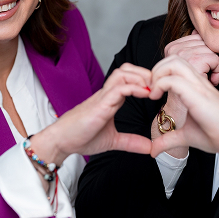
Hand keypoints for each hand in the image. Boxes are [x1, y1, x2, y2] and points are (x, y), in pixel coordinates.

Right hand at [29, 63, 152, 164]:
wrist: (61, 141)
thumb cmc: (81, 137)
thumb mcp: (113, 141)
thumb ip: (131, 142)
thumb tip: (149, 148)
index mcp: (110, 99)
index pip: (129, 79)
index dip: (145, 80)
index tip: (158, 92)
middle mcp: (107, 94)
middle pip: (126, 69)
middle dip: (145, 73)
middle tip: (158, 87)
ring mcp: (103, 97)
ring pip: (122, 73)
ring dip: (141, 77)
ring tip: (152, 89)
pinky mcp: (99, 105)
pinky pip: (118, 88)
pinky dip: (134, 88)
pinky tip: (145, 94)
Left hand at [149, 56, 218, 160]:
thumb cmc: (215, 135)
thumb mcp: (184, 135)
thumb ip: (168, 139)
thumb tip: (153, 150)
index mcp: (196, 85)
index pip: (175, 64)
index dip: (159, 73)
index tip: (152, 92)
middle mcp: (198, 81)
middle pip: (173, 58)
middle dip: (156, 69)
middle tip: (150, 89)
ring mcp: (199, 86)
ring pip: (174, 63)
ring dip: (158, 74)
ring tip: (153, 92)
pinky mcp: (198, 95)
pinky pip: (175, 80)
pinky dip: (160, 84)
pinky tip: (157, 98)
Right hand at [163, 30, 218, 84]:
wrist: (181, 109)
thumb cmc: (186, 87)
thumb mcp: (186, 64)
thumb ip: (190, 45)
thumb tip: (196, 29)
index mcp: (171, 47)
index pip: (198, 38)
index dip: (203, 54)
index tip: (197, 69)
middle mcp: (175, 48)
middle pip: (205, 43)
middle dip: (209, 60)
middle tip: (202, 75)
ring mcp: (183, 54)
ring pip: (212, 51)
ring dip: (213, 67)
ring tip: (204, 79)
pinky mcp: (194, 60)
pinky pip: (215, 60)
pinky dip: (217, 72)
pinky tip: (209, 81)